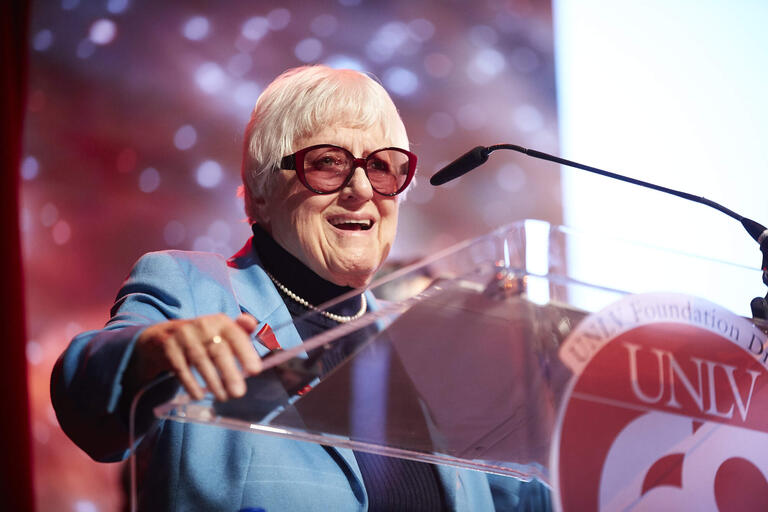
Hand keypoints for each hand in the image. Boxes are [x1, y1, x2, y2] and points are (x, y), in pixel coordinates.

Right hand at [130, 313, 261, 400]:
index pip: (236, 336)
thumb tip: (258, 328)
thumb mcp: (221, 330)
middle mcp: (202, 325)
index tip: (255, 371)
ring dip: (213, 381)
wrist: (162, 336)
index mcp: (220, 321)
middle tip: (239, 393)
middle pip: (218, 350)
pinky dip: (191, 383)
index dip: (246, 353)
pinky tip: (199, 395)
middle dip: (230, 373)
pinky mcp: (168, 348)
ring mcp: (184, 336)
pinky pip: (181, 368)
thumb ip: (242, 331)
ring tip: (223, 397)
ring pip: (200, 360)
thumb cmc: (202, 337)